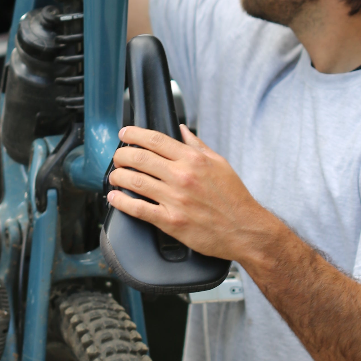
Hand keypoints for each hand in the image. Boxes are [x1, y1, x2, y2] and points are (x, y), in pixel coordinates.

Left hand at [107, 125, 271, 263]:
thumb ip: (198, 145)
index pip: (155, 139)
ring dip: (118, 176)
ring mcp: (175, 199)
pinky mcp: (171, 221)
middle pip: (140, 158)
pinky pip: (138, 209)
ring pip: (135, 181)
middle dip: (121, 155)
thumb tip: (182, 130)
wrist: (245, 230)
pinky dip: (122, 202)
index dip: (133, 134)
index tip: (124, 134)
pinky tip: (115, 197)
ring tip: (115, 176)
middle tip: (117, 157)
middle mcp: (182, 176)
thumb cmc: (234, 198)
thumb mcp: (219, 164)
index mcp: (193, 159)